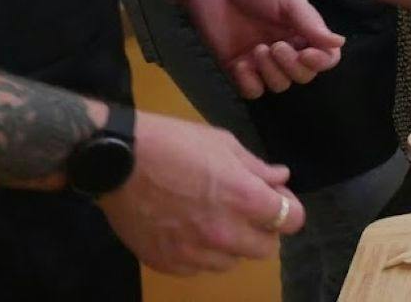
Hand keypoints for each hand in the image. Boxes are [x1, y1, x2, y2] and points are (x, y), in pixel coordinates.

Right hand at [101, 111, 300, 274]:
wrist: (118, 161)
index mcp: (245, 199)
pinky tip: (187, 230)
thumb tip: (281, 179)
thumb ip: (257, 168)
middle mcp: (224, 233)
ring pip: (231, 261)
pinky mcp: (167, 263)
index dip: (288, 208)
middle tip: (245, 211)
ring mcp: (194, 253)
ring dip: (231, 244)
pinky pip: (198, 268)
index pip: (292, 220)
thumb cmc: (175, 143)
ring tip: (211, 218)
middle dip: (262, 229)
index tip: (275, 200)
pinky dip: (200, 253)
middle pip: (266, 248)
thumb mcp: (224, 144)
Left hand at [176, 0, 344, 100]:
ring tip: (256, 49)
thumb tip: (340, 43)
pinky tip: (241, 63)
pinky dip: (249, 82)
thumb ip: (312, 23)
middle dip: (292, 66)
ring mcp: (261, 61)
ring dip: (271, 72)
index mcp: (303, 31)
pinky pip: (252, 91)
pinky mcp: (237, 68)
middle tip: (275, 46)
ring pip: (279, 85)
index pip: (325, 57)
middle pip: (303, 76)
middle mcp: (287, 48)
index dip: (320, 62)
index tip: (307, 54)